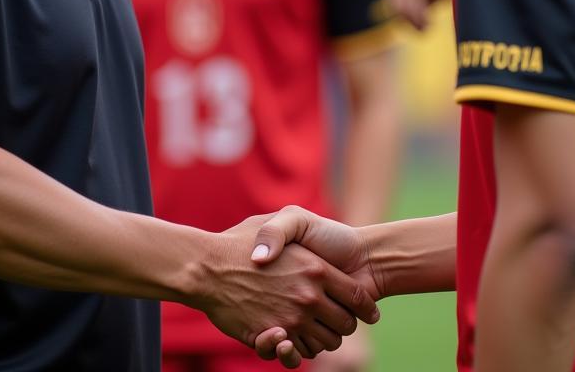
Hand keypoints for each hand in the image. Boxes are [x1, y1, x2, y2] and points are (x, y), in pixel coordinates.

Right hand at [197, 214, 378, 362]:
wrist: (206, 267)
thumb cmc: (241, 239)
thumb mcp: (281, 219)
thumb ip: (312, 237)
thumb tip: (320, 268)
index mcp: (317, 268)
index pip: (358, 297)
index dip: (365, 307)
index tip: (368, 311)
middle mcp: (309, 296)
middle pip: (345, 325)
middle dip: (344, 325)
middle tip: (333, 318)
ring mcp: (292, 318)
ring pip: (326, 344)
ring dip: (322, 340)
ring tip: (312, 328)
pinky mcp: (273, 336)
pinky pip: (299, 354)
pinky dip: (299, 352)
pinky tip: (290, 339)